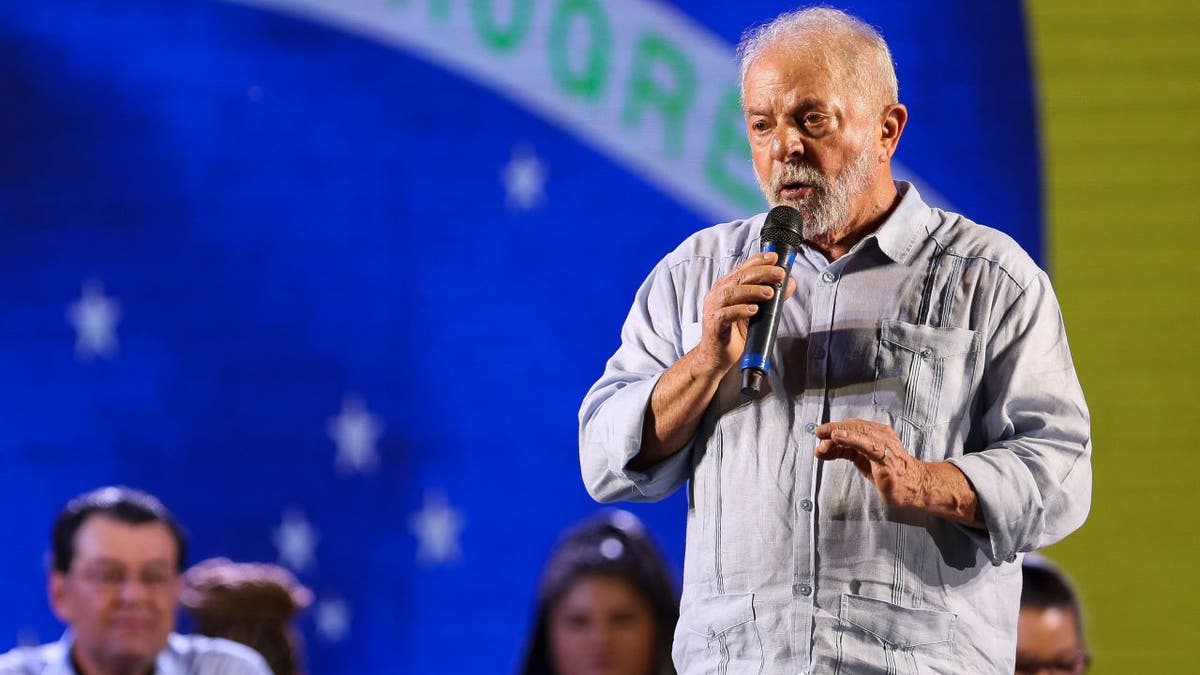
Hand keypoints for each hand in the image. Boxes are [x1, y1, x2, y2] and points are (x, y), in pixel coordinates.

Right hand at [694, 252, 795, 376]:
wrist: (717, 357)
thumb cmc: (734, 333)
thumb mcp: (756, 313)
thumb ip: (771, 298)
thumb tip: (790, 283)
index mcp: (726, 288)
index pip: (742, 269)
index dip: (758, 260)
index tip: (774, 256)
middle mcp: (718, 295)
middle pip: (739, 277)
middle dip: (761, 273)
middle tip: (779, 273)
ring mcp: (713, 309)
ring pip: (731, 293)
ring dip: (752, 290)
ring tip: (770, 292)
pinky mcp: (713, 325)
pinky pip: (725, 314)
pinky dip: (740, 310)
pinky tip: (753, 310)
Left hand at [813, 419, 983, 525]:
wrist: (915, 487)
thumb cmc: (889, 473)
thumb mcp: (864, 460)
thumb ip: (848, 451)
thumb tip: (824, 448)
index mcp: (876, 434)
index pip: (852, 427)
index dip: (834, 428)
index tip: (819, 434)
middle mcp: (881, 435)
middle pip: (853, 427)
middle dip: (833, 429)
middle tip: (817, 433)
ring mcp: (885, 445)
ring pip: (858, 432)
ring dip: (838, 433)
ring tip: (823, 436)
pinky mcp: (886, 458)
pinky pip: (866, 445)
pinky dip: (850, 438)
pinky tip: (837, 437)